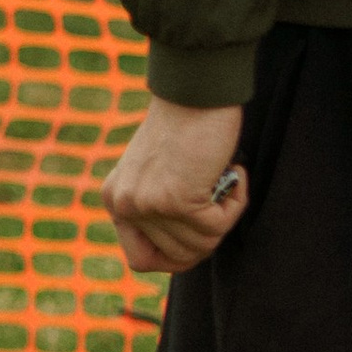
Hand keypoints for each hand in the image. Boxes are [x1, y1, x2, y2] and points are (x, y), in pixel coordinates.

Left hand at [104, 100, 249, 273]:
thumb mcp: (158, 173)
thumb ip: (159, 207)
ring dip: (224, 217)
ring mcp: (149, 205)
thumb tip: (186, 248)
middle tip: (218, 203)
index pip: (140, 260)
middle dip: (208, 237)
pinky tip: (235, 173)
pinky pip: (219, 226)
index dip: (175, 258)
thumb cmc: (187, 126)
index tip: (197, 236)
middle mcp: (125, 205)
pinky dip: (236, 203)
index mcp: (115, 199)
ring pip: (202, 245)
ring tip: (226, 180)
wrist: (196, 92)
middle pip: (178, 258)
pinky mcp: (177, 200)